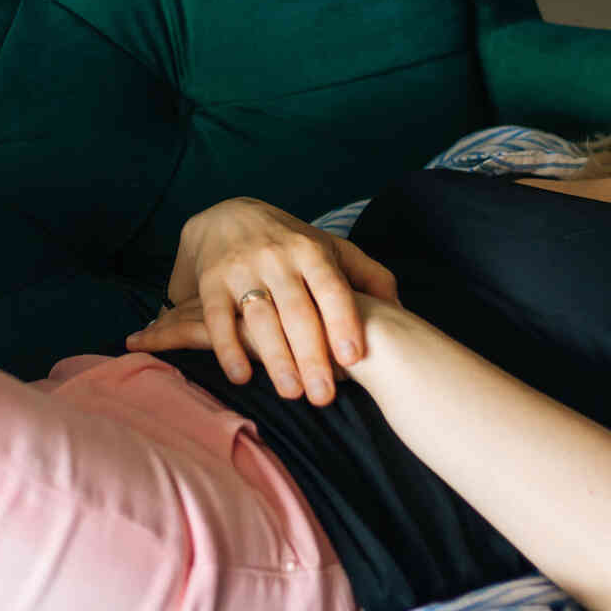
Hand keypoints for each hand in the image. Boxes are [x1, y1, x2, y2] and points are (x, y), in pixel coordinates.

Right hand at [125, 197, 399, 403]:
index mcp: (311, 252)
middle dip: (311, 355)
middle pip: (297, 311)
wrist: (226, 214)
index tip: (352, 358)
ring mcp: (242, 270)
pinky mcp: (211, 283)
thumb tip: (400, 312)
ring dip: (276, 358)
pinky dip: (228, 348)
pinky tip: (241, 376)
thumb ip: (369, 276)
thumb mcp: (332, 247)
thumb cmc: (290, 242)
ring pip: (261, 318)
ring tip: (292, 394)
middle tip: (324, 397)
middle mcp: (277, 259)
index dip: (342, 321)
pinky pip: (218, 318)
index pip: (331, 287)